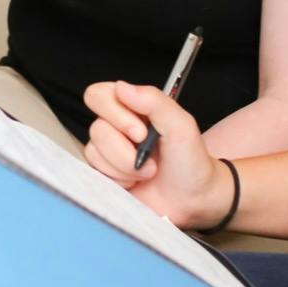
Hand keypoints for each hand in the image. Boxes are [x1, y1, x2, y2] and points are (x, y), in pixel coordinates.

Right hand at [82, 80, 231, 228]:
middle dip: (123, 147)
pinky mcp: (104, 174)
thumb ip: (154, 101)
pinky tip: (135, 181)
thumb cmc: (190, 161)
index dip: (114, 112)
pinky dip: (120, 179)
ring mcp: (108, 152)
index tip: (141, 131)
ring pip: (95, 153)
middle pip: (95, 127)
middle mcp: (116, 127)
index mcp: (132, 107)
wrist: (193, 200)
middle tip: (148, 155)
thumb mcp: (181, 125)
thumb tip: (121, 87)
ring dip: (125, 166)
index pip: (99, 95)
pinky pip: (96, 173)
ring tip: (148, 171)